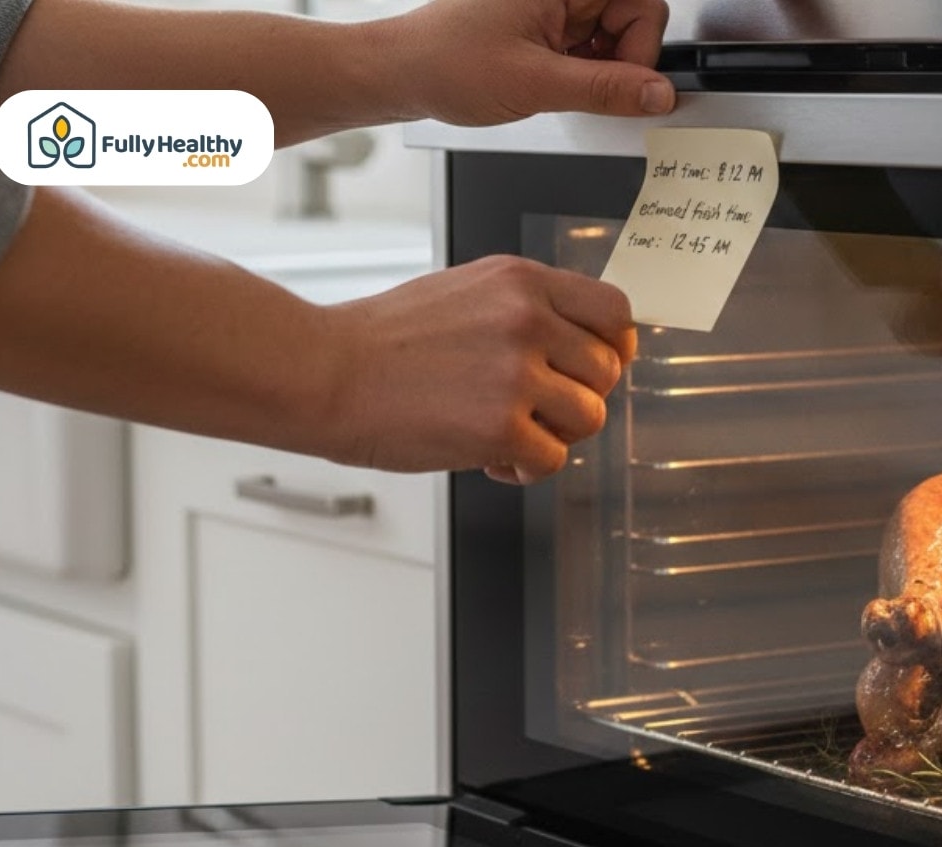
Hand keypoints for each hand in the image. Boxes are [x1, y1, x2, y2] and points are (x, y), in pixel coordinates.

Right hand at [319, 256, 636, 481]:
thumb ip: (527, 310)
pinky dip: (525, 470)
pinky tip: (491, 459)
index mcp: (522, 282)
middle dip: (577, 399)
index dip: (615, 348)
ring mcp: (517, 374)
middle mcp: (527, 320)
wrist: (326, 372)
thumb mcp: (468, 292)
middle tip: (537, 410)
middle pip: (607, 373)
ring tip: (509, 433)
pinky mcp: (500, 426)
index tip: (597, 368)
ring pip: (588, 418)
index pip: (615, 312)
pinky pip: (552, 460)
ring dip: (554, 436)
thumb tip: (580, 343)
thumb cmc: (384, 341)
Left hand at [371, 0, 674, 124]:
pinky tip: (553, 84)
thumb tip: (657, 93)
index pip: (642, 4)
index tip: (626, 83)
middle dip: (620, 61)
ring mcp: (556, 6)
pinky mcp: (549, 27)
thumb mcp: (537, 83)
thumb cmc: (447, 63)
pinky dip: (582, 74)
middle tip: (585, 86)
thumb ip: (606, 90)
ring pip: (613, 39)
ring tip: (556, 84)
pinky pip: (590, 49)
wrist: (403, 74)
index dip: (640, 48)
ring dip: (599, 71)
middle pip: (632, 20)